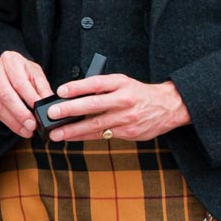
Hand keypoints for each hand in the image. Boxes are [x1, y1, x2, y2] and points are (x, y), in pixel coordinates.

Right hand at [0, 51, 52, 138]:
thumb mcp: (37, 76)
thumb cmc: (25, 72)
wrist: (8, 68)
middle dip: (20, 113)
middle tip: (32, 126)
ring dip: (13, 121)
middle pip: (5, 95)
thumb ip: (43, 90)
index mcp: (10, 59)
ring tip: (27, 131)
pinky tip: (17, 127)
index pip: (19, 83)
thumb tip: (49, 107)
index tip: (39, 113)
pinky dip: (6, 121)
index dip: (29, 99)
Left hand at [44, 75, 189, 142]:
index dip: (77, 87)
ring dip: (73, 130)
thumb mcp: (122, 83)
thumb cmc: (138, 93)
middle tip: (52, 114)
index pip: (96, 84)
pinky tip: (72, 137)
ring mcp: (126, 118)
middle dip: (70, 110)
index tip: (60, 91)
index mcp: (121, 83)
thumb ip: (101, 88)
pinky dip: (85, 136)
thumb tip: (71, 96)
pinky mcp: (129, 132)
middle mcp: (124, 100)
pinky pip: (102, 135)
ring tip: (56, 133)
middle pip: (94, 105)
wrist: (168, 107)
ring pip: (96, 125)